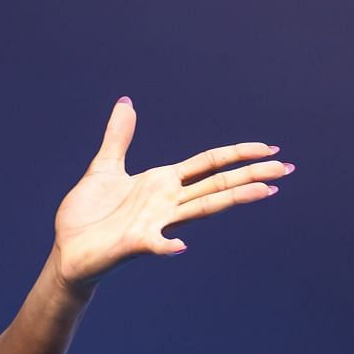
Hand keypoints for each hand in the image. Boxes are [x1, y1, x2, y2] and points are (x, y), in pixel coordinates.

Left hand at [51, 97, 291, 291]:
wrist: (66, 251)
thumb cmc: (87, 215)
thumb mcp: (104, 168)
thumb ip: (118, 137)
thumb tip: (125, 103)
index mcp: (162, 183)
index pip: (209, 164)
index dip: (237, 154)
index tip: (269, 148)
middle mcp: (166, 203)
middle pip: (217, 185)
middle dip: (251, 175)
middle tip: (287, 169)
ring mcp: (154, 224)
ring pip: (201, 208)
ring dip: (233, 200)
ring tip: (265, 192)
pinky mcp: (135, 244)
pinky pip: (156, 244)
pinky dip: (168, 245)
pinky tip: (182, 245)